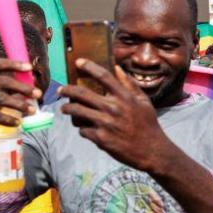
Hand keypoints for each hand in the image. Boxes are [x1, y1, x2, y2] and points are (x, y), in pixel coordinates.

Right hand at [0, 59, 38, 142]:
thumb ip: (4, 87)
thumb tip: (31, 86)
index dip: (14, 65)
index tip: (30, 68)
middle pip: (2, 81)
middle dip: (22, 87)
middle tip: (38, 94)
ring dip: (19, 104)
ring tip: (32, 110)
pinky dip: (7, 119)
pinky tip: (17, 122)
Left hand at [59, 60, 173, 172]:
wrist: (152, 151)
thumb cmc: (148, 125)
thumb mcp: (144, 102)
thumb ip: (130, 84)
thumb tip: (117, 68)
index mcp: (125, 97)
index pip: (103, 76)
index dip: (89, 66)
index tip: (78, 62)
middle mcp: (113, 108)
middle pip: (81, 93)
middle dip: (67, 90)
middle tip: (61, 90)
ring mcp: (105, 123)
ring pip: (76, 111)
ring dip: (68, 109)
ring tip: (66, 109)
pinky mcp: (101, 138)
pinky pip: (83, 130)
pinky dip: (83, 129)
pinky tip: (86, 129)